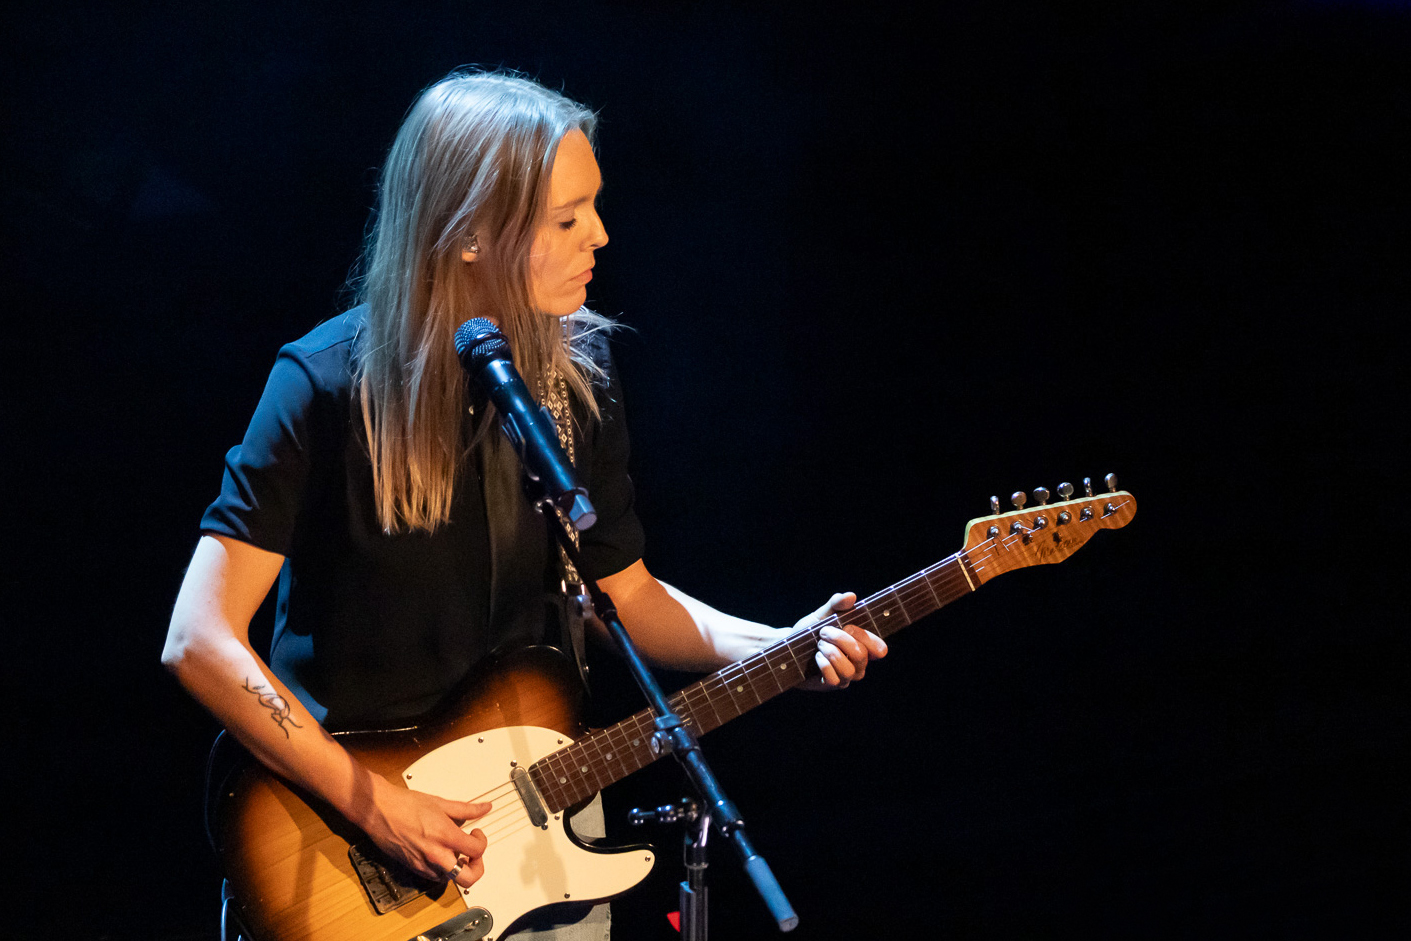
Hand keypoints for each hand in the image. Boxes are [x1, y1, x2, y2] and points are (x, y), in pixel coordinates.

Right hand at [357, 775, 492, 887]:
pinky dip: (441, 869)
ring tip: (454, 851)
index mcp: (445, 836)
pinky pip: (434, 877)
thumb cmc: (404, 805)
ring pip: (450, 879)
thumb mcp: (440, 803)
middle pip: (468, 878)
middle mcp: (435, 854)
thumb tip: (483, 808)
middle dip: (476, 868)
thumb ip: (466, 809)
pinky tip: (439, 853)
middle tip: (473, 855)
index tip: (476, 834)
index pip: (477, 851)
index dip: (482, 842)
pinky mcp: (413, 868)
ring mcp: (424, 864)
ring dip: (457, 868)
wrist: (378, 810)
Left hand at [792, 591, 886, 689]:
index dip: (866, 637)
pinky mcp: (831, 685)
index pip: (880, 649)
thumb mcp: (822, 615)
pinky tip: (816, 657)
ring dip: (831, 652)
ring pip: (849, 670)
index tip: (847, 626)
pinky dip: (824, 665)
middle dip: (841, 640)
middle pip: (861, 655)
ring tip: (819, 645)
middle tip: (824, 632)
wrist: (787, 647)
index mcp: (862, 646)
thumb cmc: (809, 632)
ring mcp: (846, 677)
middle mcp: (858, 664)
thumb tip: (851, 596)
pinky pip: (834, 679)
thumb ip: (836, 605)